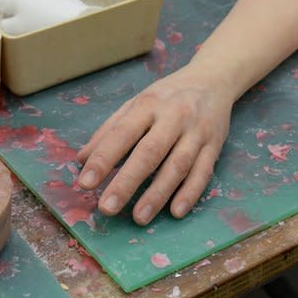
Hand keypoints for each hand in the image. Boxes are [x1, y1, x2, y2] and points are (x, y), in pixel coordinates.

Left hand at [76, 71, 233, 225]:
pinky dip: (190, 193)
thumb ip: (109, 130)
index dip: (103, 159)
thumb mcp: (136, 104)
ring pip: (177, 166)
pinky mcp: (215, 146)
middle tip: (107, 208)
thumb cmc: (166, 96)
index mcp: (148, 105)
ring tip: (138, 217)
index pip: (122, 134)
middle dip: (127, 182)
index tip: (84, 182)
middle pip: (149, 153)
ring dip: (158, 194)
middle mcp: (173, 117)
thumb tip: (82, 159)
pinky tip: (175, 212)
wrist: (212, 80)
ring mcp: (196, 132)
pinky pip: (203, 173)